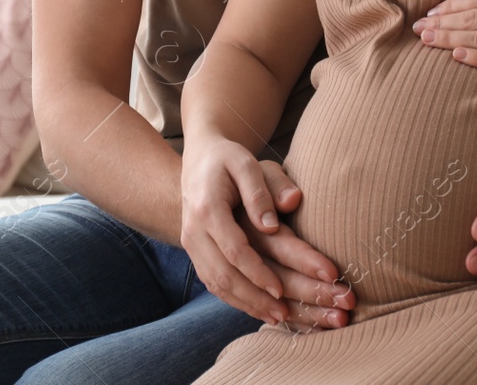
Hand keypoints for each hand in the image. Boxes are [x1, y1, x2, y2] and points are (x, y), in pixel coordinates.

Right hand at [181, 141, 353, 326]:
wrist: (198, 159)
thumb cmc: (228, 158)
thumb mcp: (246, 162)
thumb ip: (261, 189)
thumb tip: (273, 224)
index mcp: (208, 208)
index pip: (234, 250)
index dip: (258, 272)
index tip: (281, 289)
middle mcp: (194, 231)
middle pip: (223, 274)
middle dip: (255, 297)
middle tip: (286, 312)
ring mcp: (191, 244)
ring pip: (216, 284)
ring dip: (246, 304)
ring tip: (277, 317)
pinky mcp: (196, 252)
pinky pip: (212, 282)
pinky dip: (235, 299)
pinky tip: (258, 309)